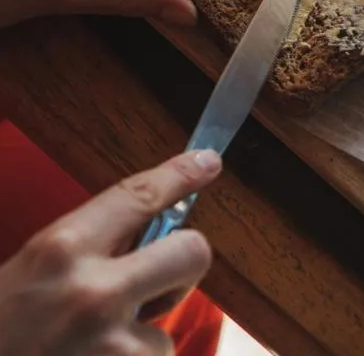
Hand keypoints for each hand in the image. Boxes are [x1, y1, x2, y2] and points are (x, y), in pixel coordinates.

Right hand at [0, 149, 221, 355]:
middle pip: (191, 252)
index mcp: (62, 249)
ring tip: (92, 355)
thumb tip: (147, 234)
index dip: (180, 176)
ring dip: (140, 347)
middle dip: (185, 267)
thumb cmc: (1, 331)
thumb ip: (89, 249)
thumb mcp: (32, 272)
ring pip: (166, 333)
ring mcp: (110, 348)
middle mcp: (92, 292)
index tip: (207, 162)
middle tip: (160, 285)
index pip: (139, 195)